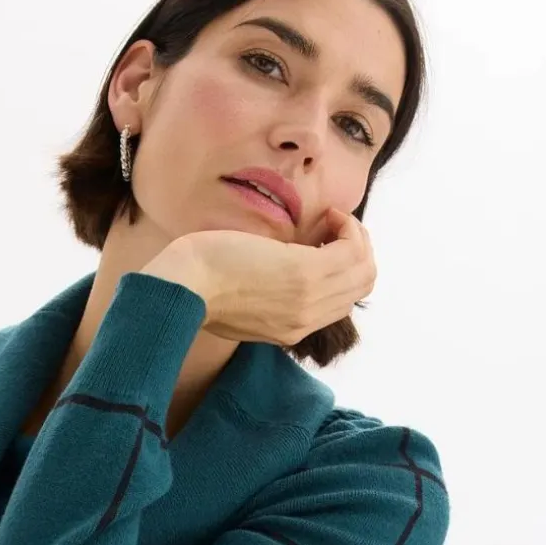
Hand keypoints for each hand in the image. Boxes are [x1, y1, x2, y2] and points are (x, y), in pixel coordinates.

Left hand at [143, 207, 375, 346]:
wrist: (180, 286)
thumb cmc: (197, 285)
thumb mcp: (240, 301)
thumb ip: (268, 296)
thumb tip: (279, 268)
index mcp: (291, 329)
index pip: (341, 304)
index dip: (342, 270)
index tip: (321, 242)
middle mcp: (306, 320)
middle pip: (361, 287)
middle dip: (356, 250)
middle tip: (332, 226)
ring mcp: (308, 299)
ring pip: (365, 270)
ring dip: (355, 236)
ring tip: (330, 219)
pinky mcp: (304, 274)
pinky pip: (352, 252)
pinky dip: (348, 228)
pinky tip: (327, 215)